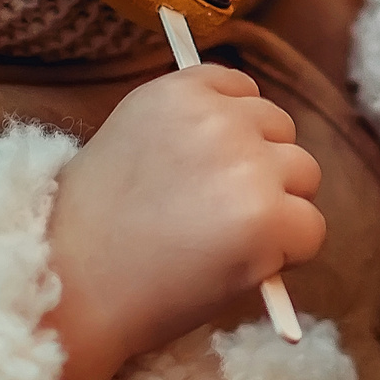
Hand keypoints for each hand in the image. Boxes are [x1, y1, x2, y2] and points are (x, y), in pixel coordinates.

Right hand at [44, 65, 323, 379]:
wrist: (68, 289)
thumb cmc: (94, 230)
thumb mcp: (133, 141)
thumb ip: (190, 128)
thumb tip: (253, 140)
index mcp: (180, 90)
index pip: (243, 91)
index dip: (234, 136)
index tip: (208, 172)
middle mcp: (219, 118)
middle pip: (282, 131)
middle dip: (262, 169)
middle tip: (216, 217)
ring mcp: (247, 166)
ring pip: (304, 176)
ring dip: (280, 208)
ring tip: (225, 243)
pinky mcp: (268, 218)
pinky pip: (311, 229)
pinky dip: (289, 253)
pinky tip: (242, 267)